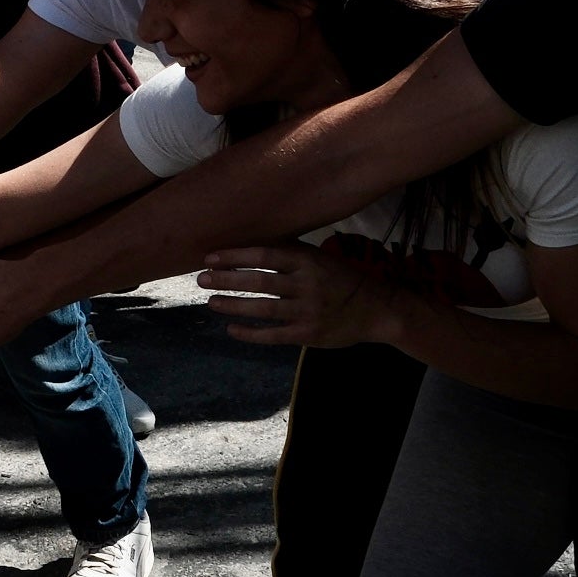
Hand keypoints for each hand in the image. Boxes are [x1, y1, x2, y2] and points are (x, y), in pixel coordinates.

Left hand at [195, 244, 400, 346]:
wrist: (376, 309)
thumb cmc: (341, 279)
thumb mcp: (319, 258)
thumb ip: (290, 252)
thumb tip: (251, 242)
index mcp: (307, 261)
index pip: (264, 255)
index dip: (235, 256)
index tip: (210, 257)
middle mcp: (306, 285)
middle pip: (259, 281)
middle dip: (227, 280)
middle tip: (201, 279)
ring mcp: (307, 312)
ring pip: (263, 308)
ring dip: (233, 305)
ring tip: (211, 302)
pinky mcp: (308, 334)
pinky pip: (273, 335)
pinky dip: (250, 333)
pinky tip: (231, 329)